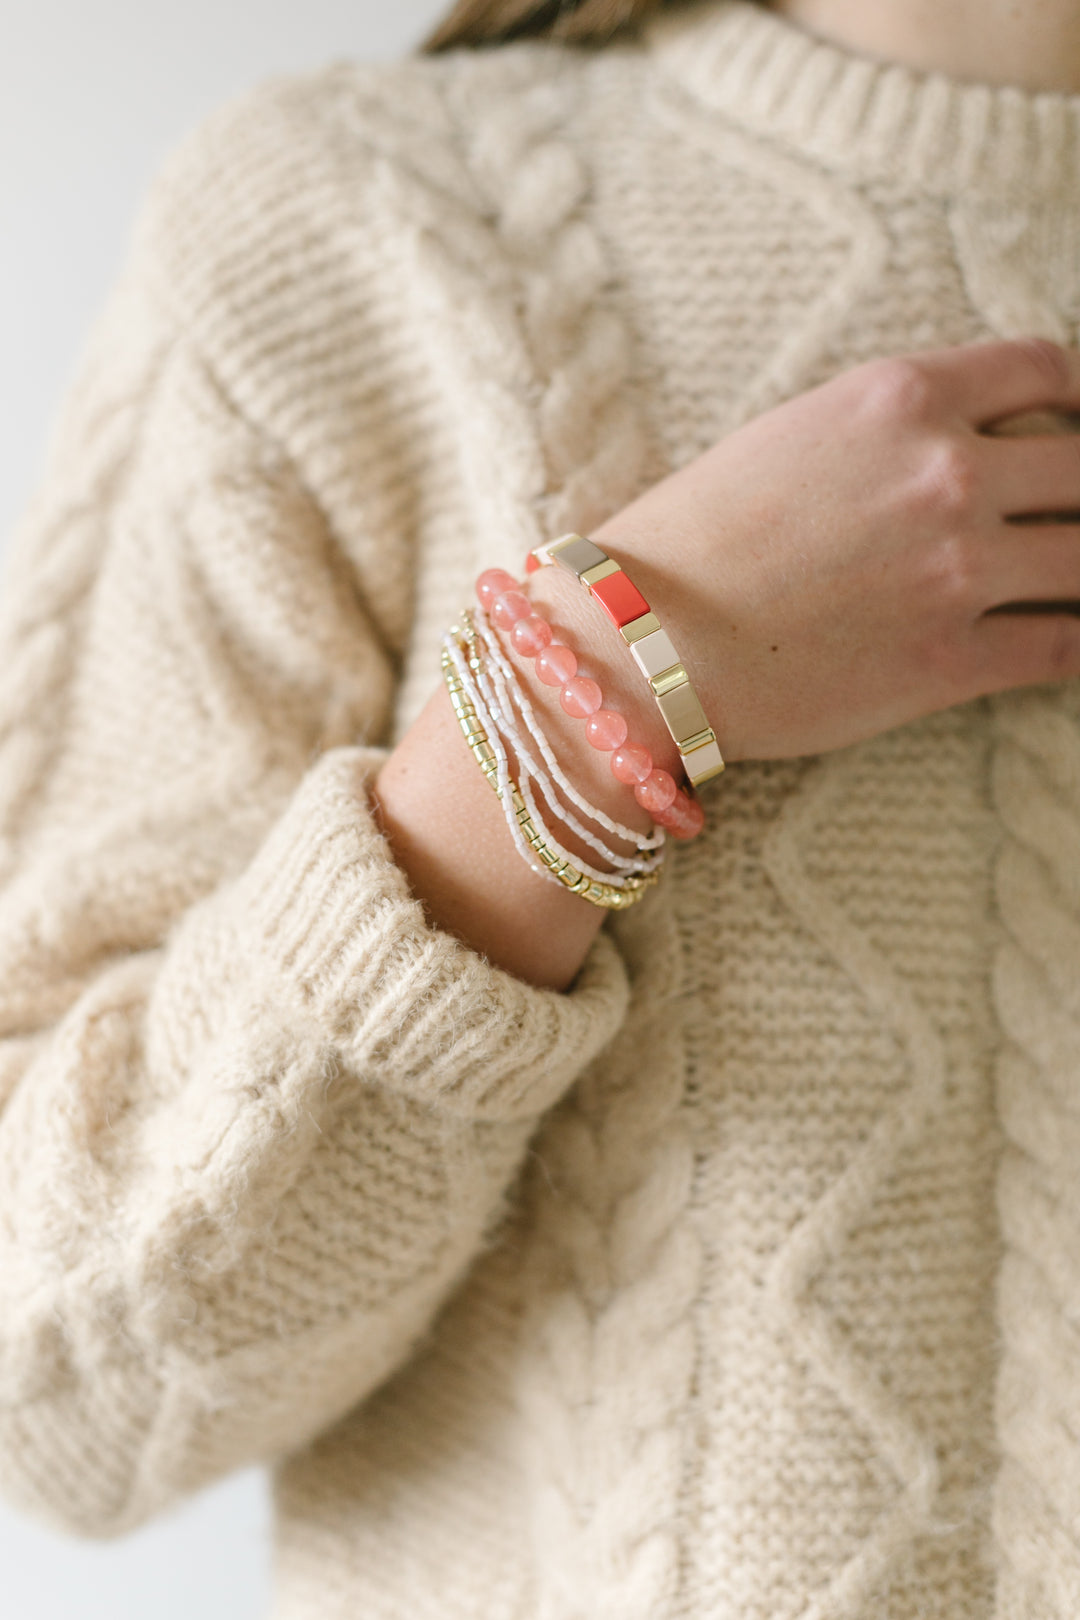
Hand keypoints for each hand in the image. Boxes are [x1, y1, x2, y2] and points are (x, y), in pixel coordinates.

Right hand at [591, 338, 1079, 760]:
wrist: (642, 642)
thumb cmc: (694, 539)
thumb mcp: (794, 434)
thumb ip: (892, 427)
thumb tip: (963, 446)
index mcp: (902, 398)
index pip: (1046, 368)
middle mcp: (946, 473)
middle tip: (1073, 513)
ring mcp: (957, 571)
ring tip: (1074, 578)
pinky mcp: (950, 663)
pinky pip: (1065, 647)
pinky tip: (1073, 637)